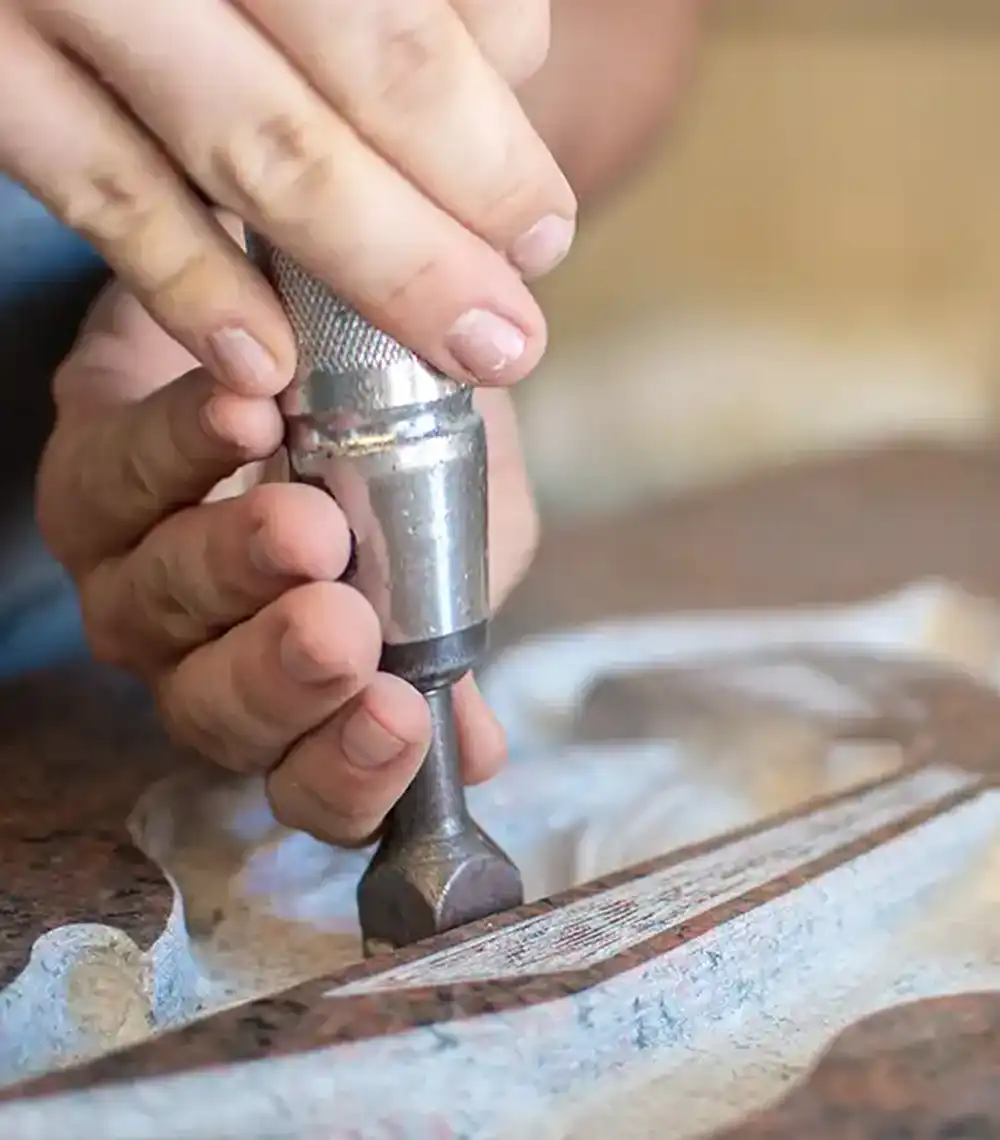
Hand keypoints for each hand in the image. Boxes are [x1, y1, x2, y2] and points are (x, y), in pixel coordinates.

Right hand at [1, 1, 574, 395]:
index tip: (539, 225)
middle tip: (523, 318)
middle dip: (469, 208)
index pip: (412, 3)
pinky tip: (269, 367)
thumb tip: (509, 60)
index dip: (491, 120)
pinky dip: (193, 285)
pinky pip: (104, 192)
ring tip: (467, 348)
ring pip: (254, 146)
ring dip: (378, 267)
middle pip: (369, 68)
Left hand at [38, 279, 538, 844]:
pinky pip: (117, 477)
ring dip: (235, 568)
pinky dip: (183, 448)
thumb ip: (448, 639)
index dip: (352, 773)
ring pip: (159, 603)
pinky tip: (247, 416)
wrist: (321, 326)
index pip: (312, 784)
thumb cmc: (388, 447)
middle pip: (215, 710)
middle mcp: (200, 658)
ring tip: (308, 525)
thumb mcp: (446, 540)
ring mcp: (131, 575)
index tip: (403, 715)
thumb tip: (475, 751)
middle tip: (340, 629)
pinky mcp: (87, 476)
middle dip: (280, 676)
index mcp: (294, 697)